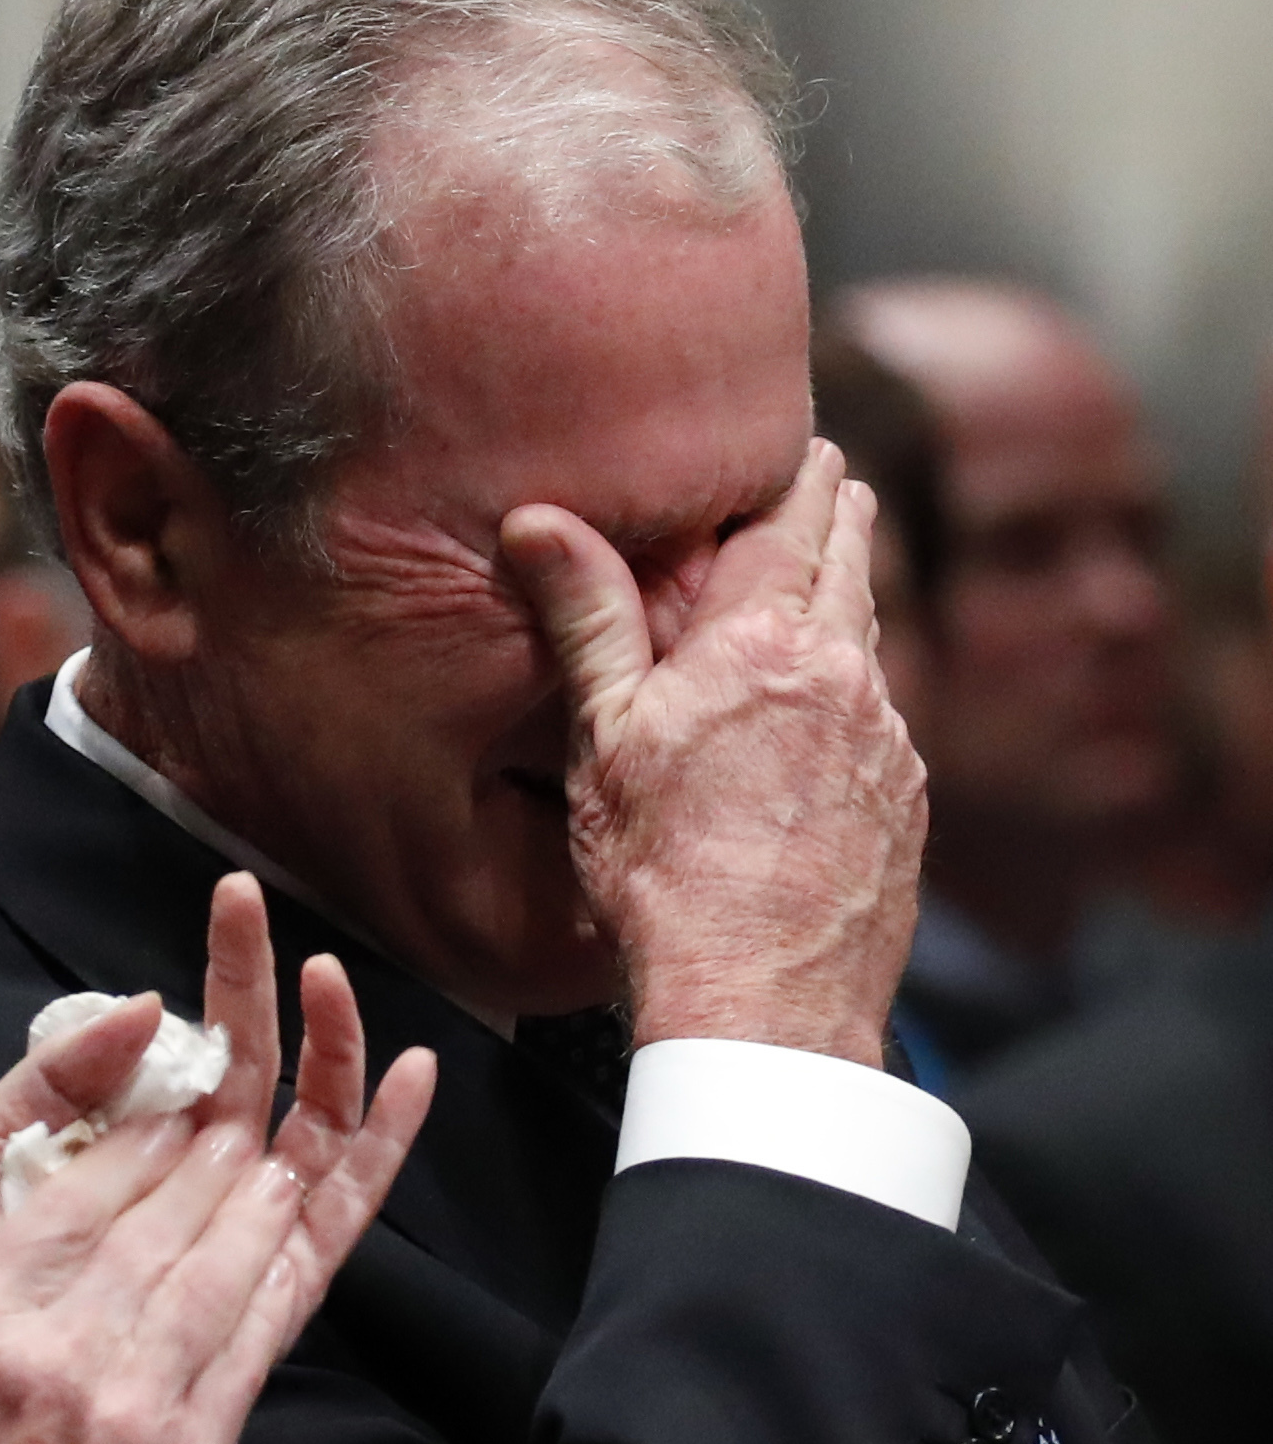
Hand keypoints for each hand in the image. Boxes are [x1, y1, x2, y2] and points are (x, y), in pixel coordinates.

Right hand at [0, 874, 435, 1443]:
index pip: (68, 1165)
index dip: (124, 1078)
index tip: (159, 1019)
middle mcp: (66, 1341)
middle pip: (162, 1171)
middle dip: (214, 1062)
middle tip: (251, 974)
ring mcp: (148, 1393)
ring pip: (230, 1217)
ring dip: (272, 1116)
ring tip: (308, 1013)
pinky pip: (285, 1299)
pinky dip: (336, 1199)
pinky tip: (376, 1113)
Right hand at [501, 439, 926, 1066]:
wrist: (764, 998)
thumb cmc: (664, 873)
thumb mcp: (605, 736)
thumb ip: (587, 618)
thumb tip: (538, 518)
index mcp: (764, 643)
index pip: (792, 522)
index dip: (794, 476)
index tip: (801, 445)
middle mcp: (845, 675)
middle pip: (851, 562)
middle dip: (836, 518)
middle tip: (830, 484)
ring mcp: (886, 739)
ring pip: (870, 641)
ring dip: (846, 605)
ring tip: (823, 588)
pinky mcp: (906, 799)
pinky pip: (880, 719)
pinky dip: (852, 694)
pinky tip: (821, 719)